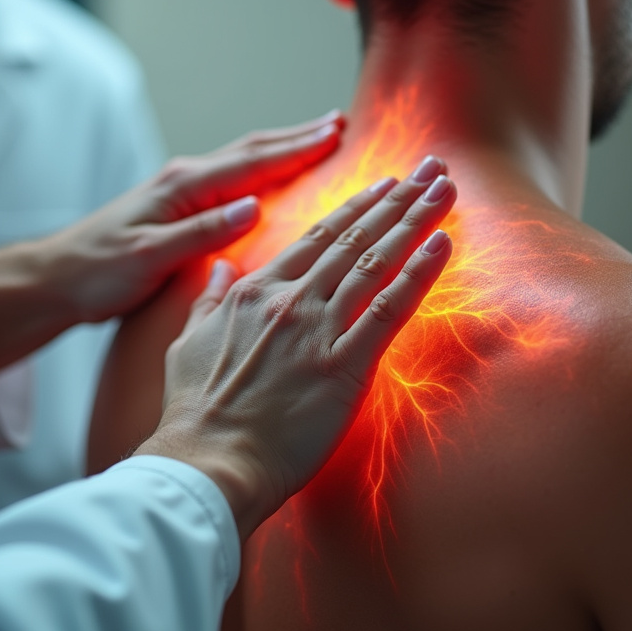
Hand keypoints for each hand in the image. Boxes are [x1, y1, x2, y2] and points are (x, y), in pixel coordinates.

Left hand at [0, 112, 344, 372]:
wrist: (56, 279)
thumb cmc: (98, 272)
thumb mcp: (148, 257)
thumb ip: (202, 232)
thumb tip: (254, 206)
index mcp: (183, 188)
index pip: (252, 162)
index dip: (297, 148)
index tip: (335, 134)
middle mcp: (184, 180)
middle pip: (252, 150)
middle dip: (298, 136)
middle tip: (340, 124)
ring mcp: (181, 191)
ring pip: (244, 161)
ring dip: (282, 148)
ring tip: (319, 138)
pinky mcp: (179, 207)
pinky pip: (233, 180)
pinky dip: (263, 169)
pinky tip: (276, 175)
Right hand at [137, 157, 457, 538]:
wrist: (208, 463)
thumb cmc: (195, 414)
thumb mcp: (188, 343)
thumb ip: (210, 299)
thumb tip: (223, 267)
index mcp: (256, 291)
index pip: (317, 236)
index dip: (357, 206)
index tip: (385, 184)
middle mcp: (292, 300)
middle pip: (355, 237)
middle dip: (398, 198)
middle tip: (430, 167)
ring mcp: (319, 330)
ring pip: (376, 261)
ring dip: (415, 220)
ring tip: (443, 189)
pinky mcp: (346, 366)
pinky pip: (391, 309)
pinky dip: (420, 272)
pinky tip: (443, 243)